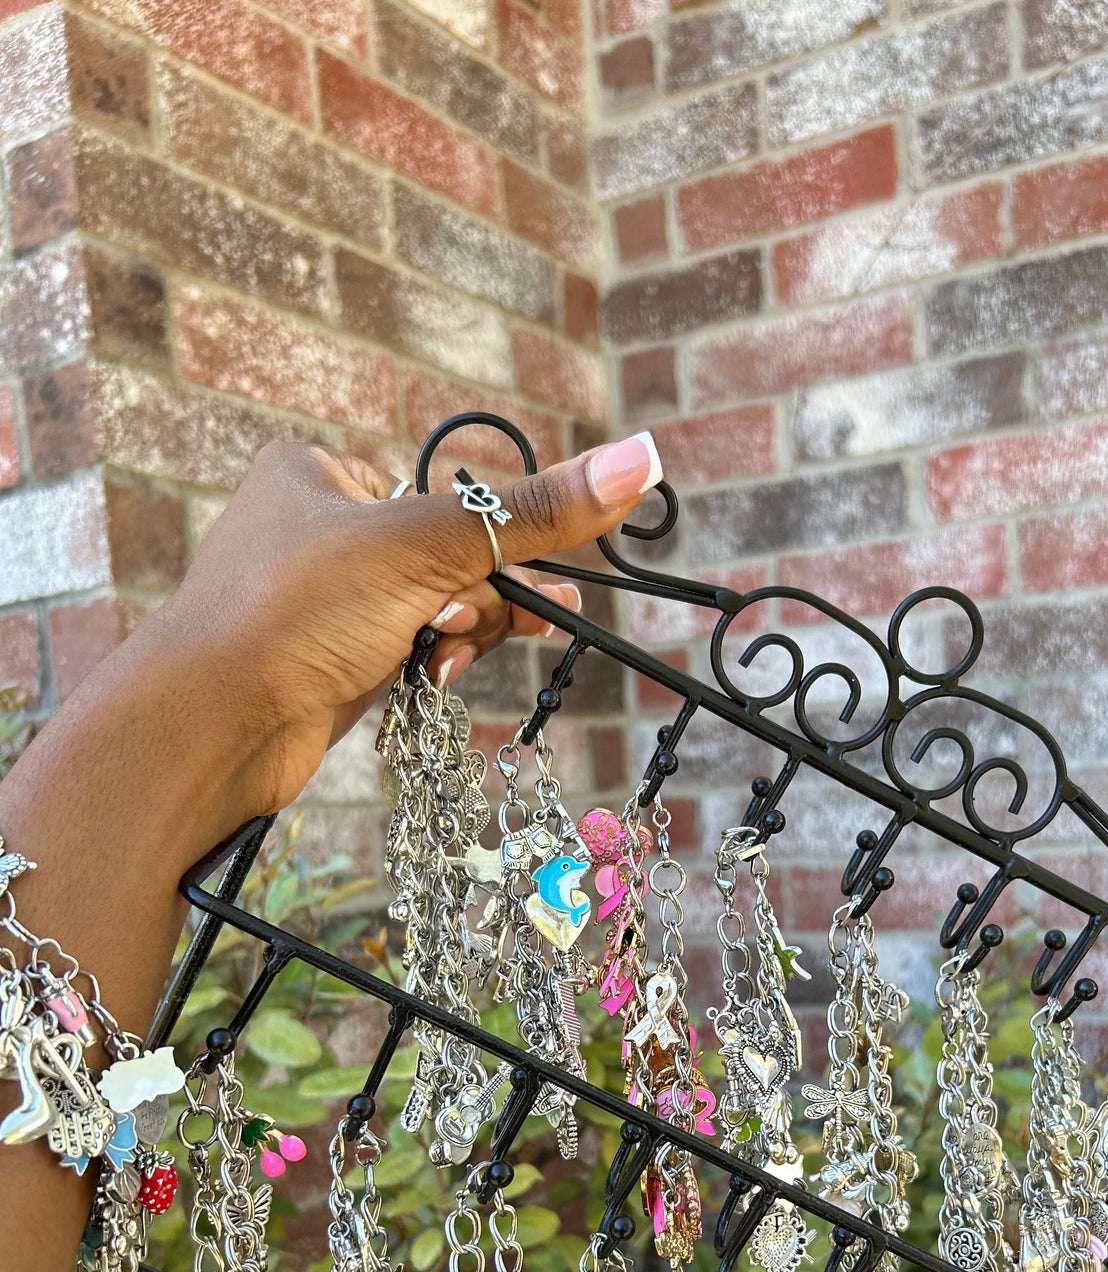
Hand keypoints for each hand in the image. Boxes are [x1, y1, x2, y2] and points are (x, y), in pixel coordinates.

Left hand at [121, 430, 662, 825]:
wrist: (214, 725)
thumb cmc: (294, 611)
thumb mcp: (426, 544)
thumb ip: (536, 513)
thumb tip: (640, 458)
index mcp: (321, 472)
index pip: (445, 494)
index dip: (493, 537)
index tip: (529, 576)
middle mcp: (321, 530)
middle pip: (453, 554)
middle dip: (481, 593)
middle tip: (484, 619)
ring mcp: (328, 603)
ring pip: (440, 608)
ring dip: (463, 632)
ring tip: (444, 652)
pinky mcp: (334, 663)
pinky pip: (414, 650)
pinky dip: (436, 662)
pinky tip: (434, 676)